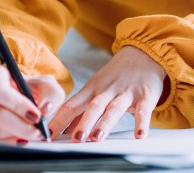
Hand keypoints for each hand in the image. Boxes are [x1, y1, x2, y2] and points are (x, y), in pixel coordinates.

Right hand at [0, 64, 65, 142]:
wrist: (18, 94)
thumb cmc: (28, 88)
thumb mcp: (44, 83)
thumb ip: (51, 93)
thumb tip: (46, 109)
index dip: (17, 105)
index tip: (36, 116)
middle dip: (21, 127)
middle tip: (38, 132)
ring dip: (16, 136)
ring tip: (32, 134)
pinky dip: (5, 145)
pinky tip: (19, 142)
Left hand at [48, 45, 164, 141]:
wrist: (144, 54)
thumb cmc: (116, 76)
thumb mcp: (96, 88)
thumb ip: (81, 110)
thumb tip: (63, 130)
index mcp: (92, 89)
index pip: (71, 105)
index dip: (59, 120)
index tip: (48, 135)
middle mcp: (107, 90)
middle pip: (93, 107)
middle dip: (83, 123)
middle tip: (75, 139)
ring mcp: (126, 93)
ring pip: (114, 108)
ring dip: (105, 122)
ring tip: (97, 137)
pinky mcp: (145, 96)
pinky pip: (143, 110)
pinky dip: (141, 122)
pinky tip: (139, 135)